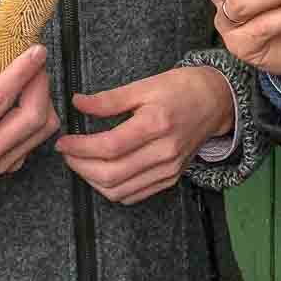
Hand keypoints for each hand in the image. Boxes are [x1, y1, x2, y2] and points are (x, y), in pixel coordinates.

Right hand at [0, 23, 59, 176]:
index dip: (20, 72)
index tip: (36, 50)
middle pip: (30, 117)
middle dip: (40, 83)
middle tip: (37, 59)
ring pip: (43, 128)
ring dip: (45, 97)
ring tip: (33, 77)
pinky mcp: (8, 166)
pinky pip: (39, 138)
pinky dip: (41, 113)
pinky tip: (28, 97)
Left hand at [57, 66, 234, 203]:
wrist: (216, 101)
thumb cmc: (180, 88)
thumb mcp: (145, 85)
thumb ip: (109, 99)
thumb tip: (78, 103)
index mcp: (156, 124)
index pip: (109, 146)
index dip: (80, 147)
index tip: (63, 141)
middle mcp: (164, 151)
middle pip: (112, 174)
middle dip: (80, 166)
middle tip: (67, 153)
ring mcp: (169, 169)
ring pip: (120, 191)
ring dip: (93, 181)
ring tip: (81, 162)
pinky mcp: (171, 178)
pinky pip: (134, 196)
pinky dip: (112, 189)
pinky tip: (102, 173)